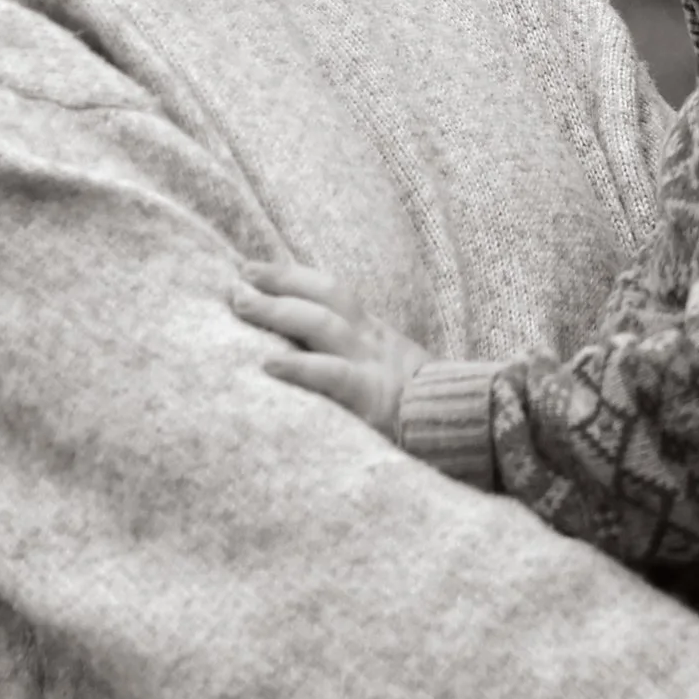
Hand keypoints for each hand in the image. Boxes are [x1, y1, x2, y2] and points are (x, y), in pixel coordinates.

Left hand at [233, 261, 426, 436]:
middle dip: (278, 284)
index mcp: (372, 332)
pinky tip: (267, 364)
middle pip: (323, 297)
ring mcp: (371, 366)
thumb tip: (296, 346)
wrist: (462, 429)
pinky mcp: (370, 400)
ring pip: (322, 325)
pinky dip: (299, 367)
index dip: (290, 276)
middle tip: (236, 281)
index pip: (330, 290)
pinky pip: (332, 376)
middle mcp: (369, 340)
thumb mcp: (386, 368)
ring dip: (278, 312)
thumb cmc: (416, 407)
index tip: (250, 268)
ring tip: (242, 305)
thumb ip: (350, 354)